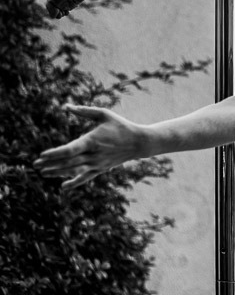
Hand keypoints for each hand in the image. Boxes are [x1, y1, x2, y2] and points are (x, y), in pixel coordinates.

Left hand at [35, 105, 150, 188]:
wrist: (139, 142)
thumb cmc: (120, 125)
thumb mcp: (104, 114)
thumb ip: (84, 111)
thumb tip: (66, 106)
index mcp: (93, 140)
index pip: (70, 149)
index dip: (55, 153)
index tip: (42, 155)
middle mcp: (94, 155)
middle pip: (68, 162)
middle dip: (51, 164)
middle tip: (35, 165)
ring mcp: (97, 163)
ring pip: (74, 171)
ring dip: (57, 173)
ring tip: (43, 173)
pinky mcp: (101, 169)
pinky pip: (85, 177)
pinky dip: (74, 183)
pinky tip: (63, 187)